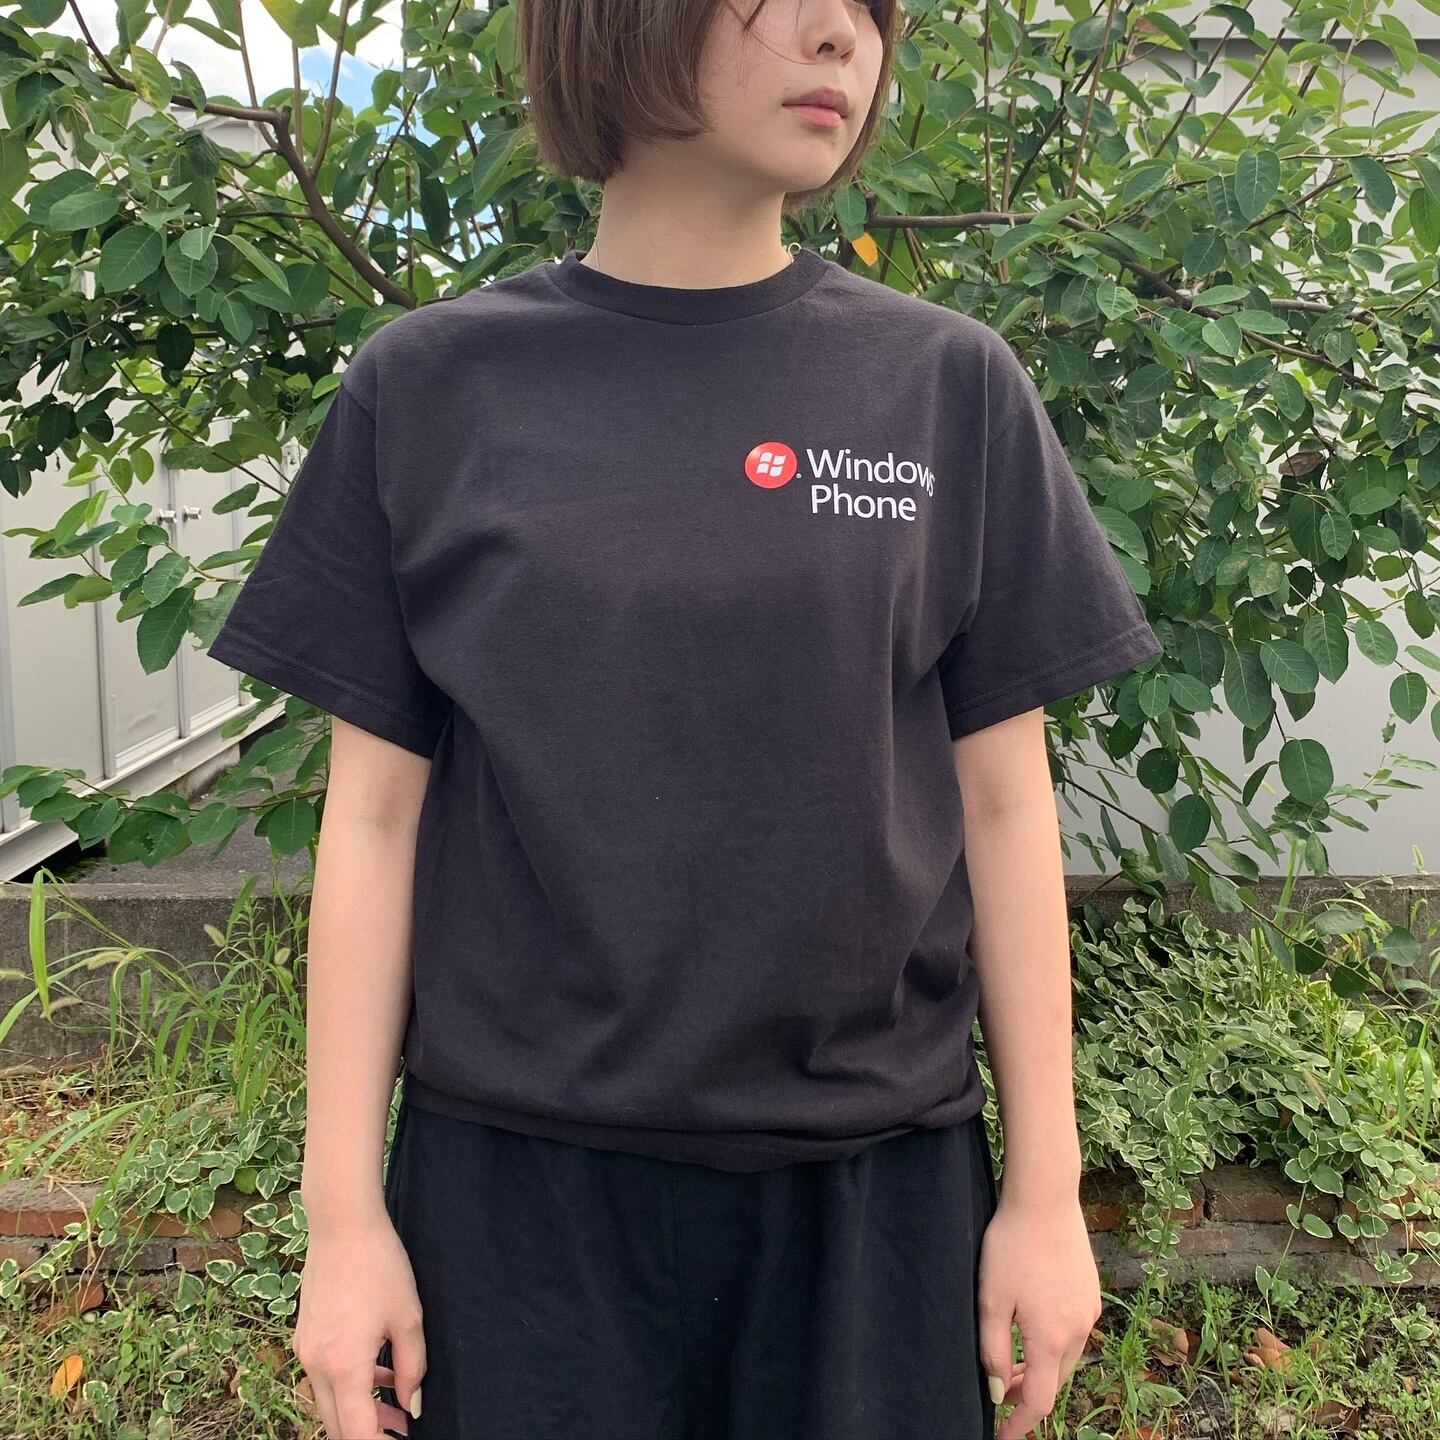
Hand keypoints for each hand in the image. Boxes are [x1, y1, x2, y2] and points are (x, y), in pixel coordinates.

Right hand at [293, 1211, 426, 1439]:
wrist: (342, 1225)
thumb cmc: (380, 1266)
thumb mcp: (408, 1317)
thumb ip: (413, 1367)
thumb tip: (412, 1405)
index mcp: (343, 1366)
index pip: (356, 1432)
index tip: (403, 1439)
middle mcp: (316, 1366)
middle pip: (337, 1425)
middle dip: (369, 1433)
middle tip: (402, 1429)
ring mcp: (306, 1352)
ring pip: (330, 1402)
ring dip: (360, 1410)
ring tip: (396, 1404)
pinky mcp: (305, 1337)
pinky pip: (325, 1377)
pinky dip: (349, 1385)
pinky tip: (381, 1372)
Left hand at [977, 1192, 1100, 1438]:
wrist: (1045, 1198)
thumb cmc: (1010, 1245)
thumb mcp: (991, 1299)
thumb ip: (994, 1351)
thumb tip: (999, 1393)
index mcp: (1050, 1337)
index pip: (1040, 1401)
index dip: (1021, 1424)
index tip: (1002, 1436)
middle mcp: (1077, 1330)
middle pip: (1056, 1381)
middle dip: (1030, 1394)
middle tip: (1001, 1393)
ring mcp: (1089, 1310)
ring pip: (1066, 1357)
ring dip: (1042, 1368)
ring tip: (1014, 1362)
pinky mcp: (1090, 1292)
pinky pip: (1073, 1332)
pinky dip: (1053, 1343)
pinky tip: (1033, 1326)